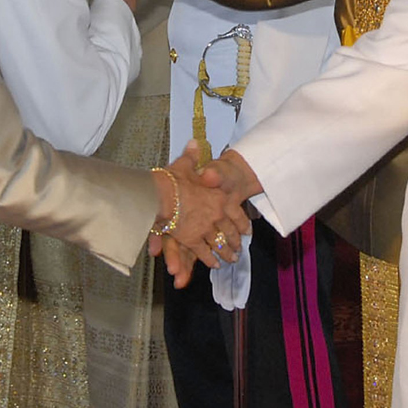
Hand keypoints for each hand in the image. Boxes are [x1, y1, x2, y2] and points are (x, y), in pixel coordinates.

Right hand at [149, 141, 250, 286]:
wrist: (160, 193)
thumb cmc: (172, 179)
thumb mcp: (184, 164)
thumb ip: (191, 156)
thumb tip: (195, 143)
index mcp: (217, 197)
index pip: (235, 213)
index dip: (242, 223)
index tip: (247, 231)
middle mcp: (216, 214)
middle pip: (229, 231)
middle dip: (235, 242)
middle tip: (239, 249)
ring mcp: (206, 228)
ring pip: (220, 244)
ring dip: (226, 253)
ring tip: (231, 259)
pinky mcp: (193, 239)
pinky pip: (204, 251)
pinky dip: (210, 259)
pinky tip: (215, 264)